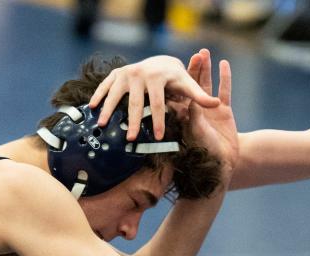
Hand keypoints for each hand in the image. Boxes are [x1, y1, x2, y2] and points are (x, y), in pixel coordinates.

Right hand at [88, 55, 219, 138]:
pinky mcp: (117, 73)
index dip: (159, 121)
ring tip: (102, 125)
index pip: (159, 103)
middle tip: (131, 139)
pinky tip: (92, 108)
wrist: (160, 62)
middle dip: (133, 121)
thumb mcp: (188, 86)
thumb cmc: (177, 80)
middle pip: (136, 102)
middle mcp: (140, 74)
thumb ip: (200, 97)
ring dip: (109, 109)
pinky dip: (99, 95)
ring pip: (116, 94)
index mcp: (158, 78)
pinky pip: (106, 85)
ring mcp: (126, 73)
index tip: (160, 137)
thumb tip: (218, 104)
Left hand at [184, 49, 239, 176]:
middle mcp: (195, 108)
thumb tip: (190, 103)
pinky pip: (224, 90)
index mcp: (184, 113)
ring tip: (204, 53)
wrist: (223, 162)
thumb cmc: (206, 151)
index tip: (175, 64)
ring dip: (206, 68)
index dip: (177, 78)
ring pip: (207, 84)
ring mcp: (210, 108)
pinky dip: (225, 77)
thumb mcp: (197, 133)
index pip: (178, 92)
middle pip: (192, 84)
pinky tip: (224, 64)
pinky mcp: (224, 110)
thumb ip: (193, 118)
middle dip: (193, 68)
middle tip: (193, 54)